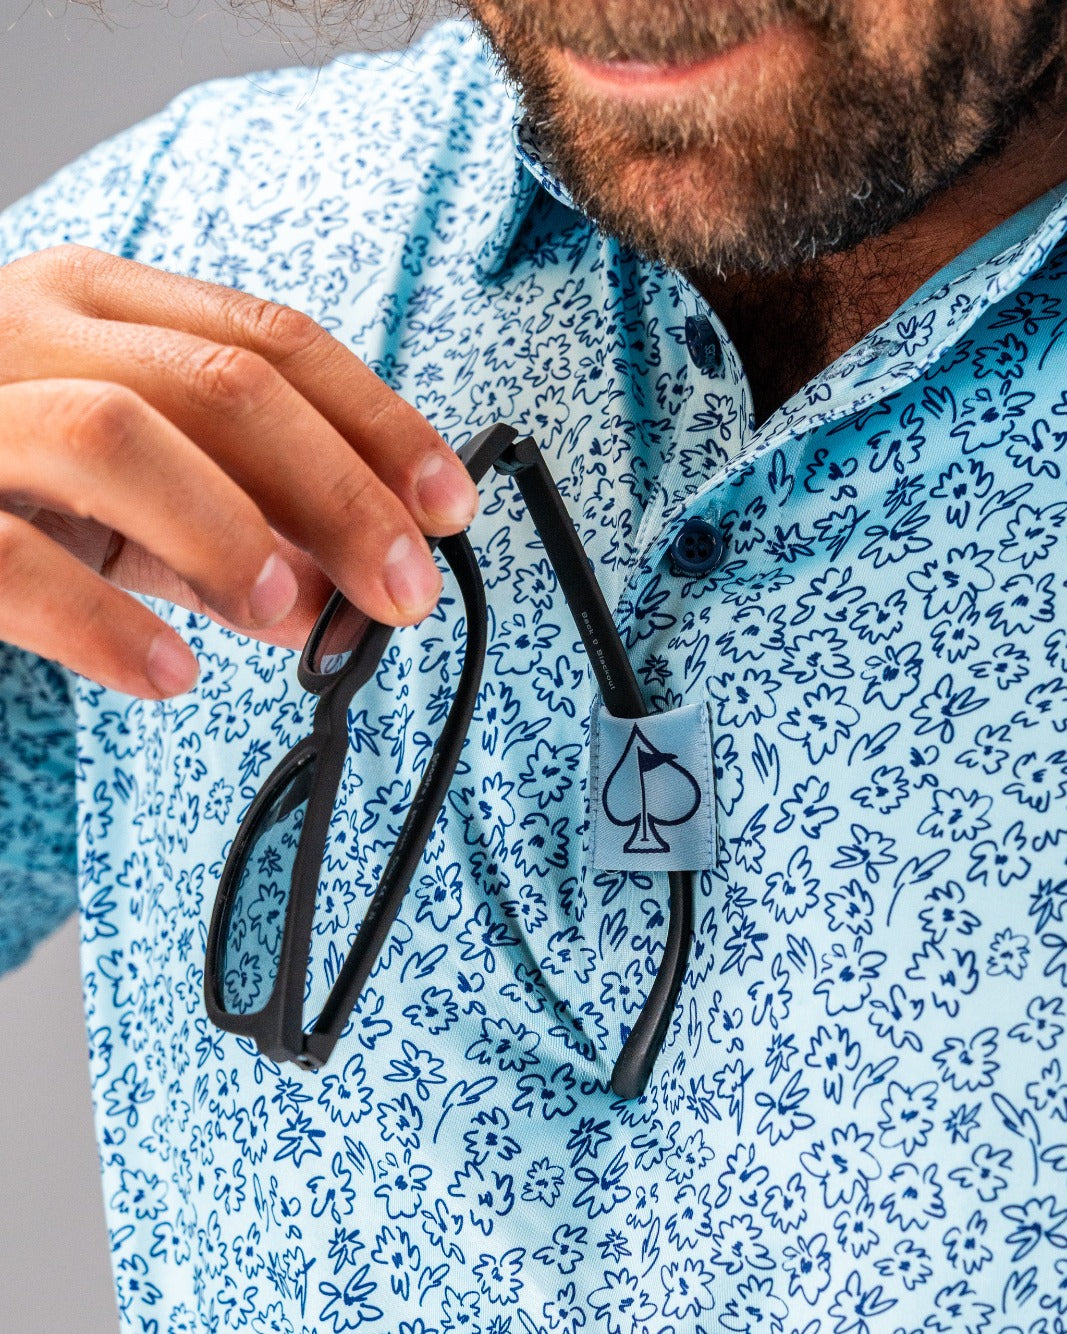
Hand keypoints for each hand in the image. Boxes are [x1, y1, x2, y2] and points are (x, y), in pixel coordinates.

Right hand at [0, 245, 478, 696]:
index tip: (451, 508)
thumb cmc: (2, 478)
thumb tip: (348, 592)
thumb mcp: (124, 485)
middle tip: (406, 589)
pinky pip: (6, 554)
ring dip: (231, 533)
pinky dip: (99, 620)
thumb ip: (230, 521)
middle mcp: (30, 328)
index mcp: (101, 304)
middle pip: (222, 384)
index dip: (378, 423)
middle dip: (338, 491)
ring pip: (115, 434)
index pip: (272, 340)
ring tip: (295, 616)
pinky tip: (169, 670)